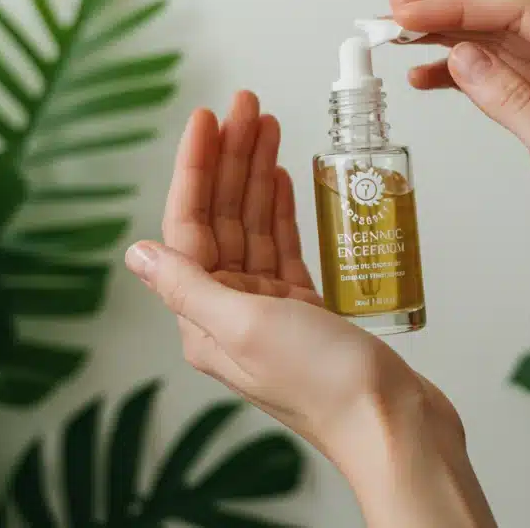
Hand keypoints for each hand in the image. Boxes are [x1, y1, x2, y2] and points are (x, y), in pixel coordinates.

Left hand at [126, 93, 494, 526]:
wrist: (391, 423)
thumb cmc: (325, 384)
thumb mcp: (247, 327)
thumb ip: (190, 286)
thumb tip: (138, 253)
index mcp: (205, 318)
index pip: (189, 225)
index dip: (196, 166)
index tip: (207, 118)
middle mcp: (230, 312)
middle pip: (221, 218)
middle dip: (230, 157)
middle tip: (245, 105)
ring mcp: (269, 310)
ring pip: (254, 226)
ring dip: (256, 174)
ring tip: (266, 125)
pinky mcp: (307, 311)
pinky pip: (284, 247)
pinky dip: (281, 209)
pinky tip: (280, 178)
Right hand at [392, 0, 529, 307]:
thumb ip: (514, 102)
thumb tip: (461, 56)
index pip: (528, 13)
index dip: (464, 5)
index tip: (412, 7)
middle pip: (514, 23)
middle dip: (453, 15)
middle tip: (395, 11)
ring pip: (506, 52)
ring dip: (454, 43)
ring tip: (401, 39)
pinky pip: (509, 85)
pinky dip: (469, 80)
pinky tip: (432, 77)